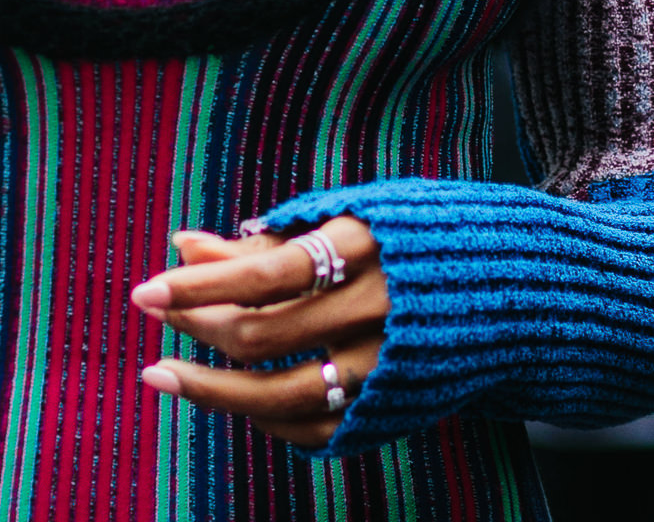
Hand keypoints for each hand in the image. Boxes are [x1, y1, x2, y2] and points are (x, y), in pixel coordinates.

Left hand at [129, 215, 384, 448]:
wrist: (508, 290)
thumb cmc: (403, 243)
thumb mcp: (339, 223)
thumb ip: (260, 243)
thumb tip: (180, 245)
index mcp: (364, 249)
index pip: (262, 275)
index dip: (197, 286)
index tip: (145, 291)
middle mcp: (376, 313)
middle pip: (262, 336)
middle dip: (195, 326)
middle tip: (152, 313)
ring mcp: (385, 369)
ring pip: (277, 396)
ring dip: (208, 388)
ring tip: (158, 373)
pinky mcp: (390, 410)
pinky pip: (311, 431)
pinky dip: (263, 418)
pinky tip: (228, 396)